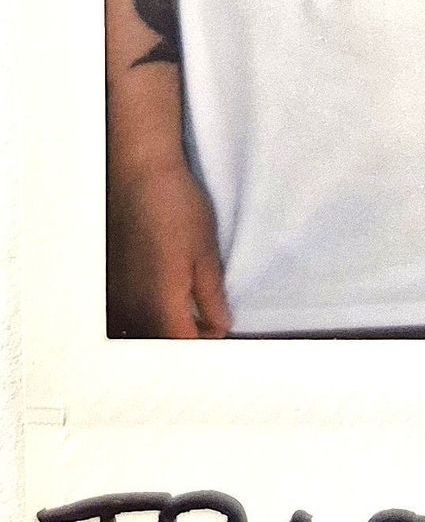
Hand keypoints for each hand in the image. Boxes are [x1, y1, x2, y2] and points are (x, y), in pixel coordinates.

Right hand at [108, 161, 230, 338]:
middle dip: (184, 337)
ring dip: (164, 327)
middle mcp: (130, 307)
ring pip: (140, 329)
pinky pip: (126, 312)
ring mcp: (115, 295)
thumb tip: (218, 326)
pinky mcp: (109, 281)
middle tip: (208, 321)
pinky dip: (146, 313)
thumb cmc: (177, 209)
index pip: (181, 345)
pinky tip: (164, 294)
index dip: (205, 344)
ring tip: (189, 309)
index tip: (219, 332)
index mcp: (159, 304)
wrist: (140, 176)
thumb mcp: (206, 254)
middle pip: (158, 343)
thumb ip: (211, 297)